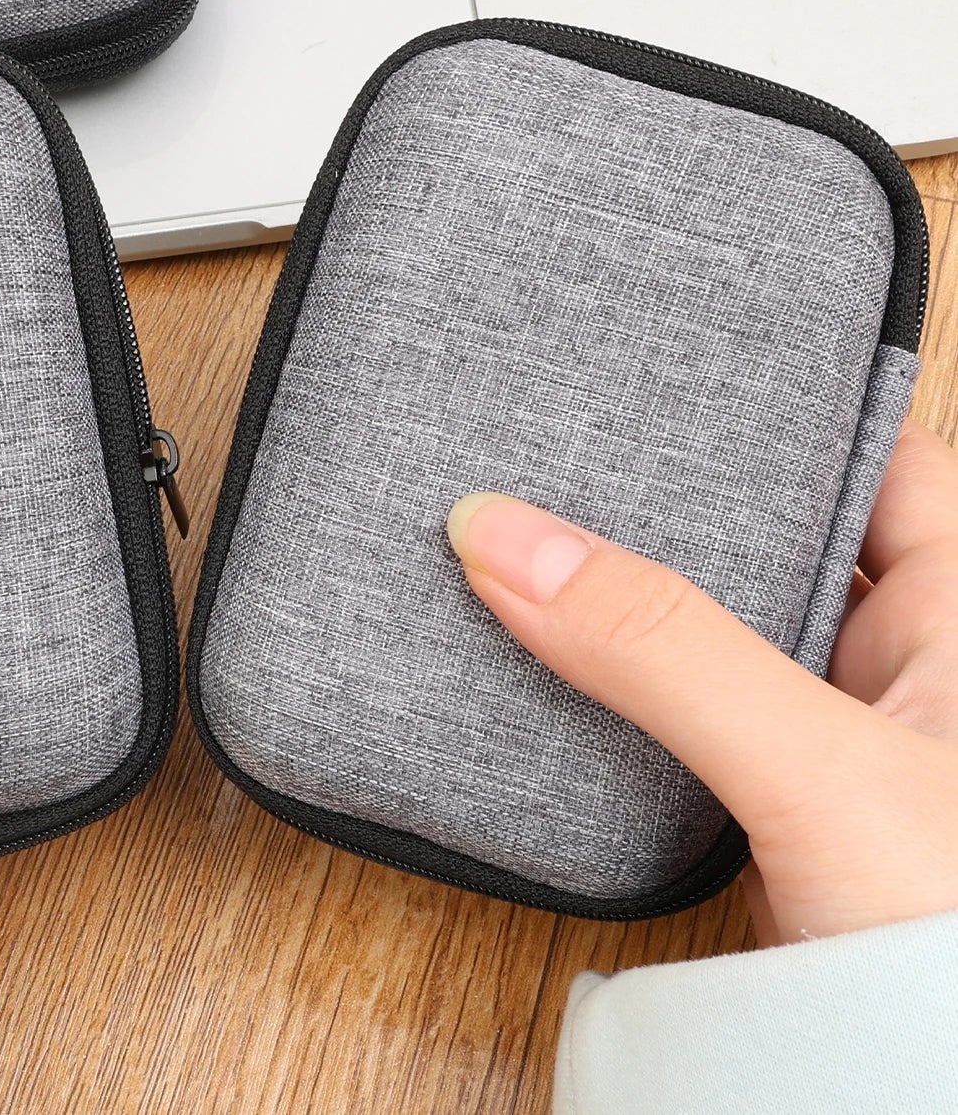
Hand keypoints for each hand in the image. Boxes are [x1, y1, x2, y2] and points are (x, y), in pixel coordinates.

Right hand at [447, 421, 957, 944]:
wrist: (915, 1108)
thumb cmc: (951, 952)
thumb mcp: (820, 769)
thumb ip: (664, 649)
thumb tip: (505, 537)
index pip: (878, 459)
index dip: (781, 414)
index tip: (662, 376)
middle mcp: (909, 666)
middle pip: (776, 537)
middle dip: (675, 502)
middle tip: (564, 447)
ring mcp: (833, 740)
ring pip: (717, 630)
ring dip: (636, 600)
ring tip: (534, 530)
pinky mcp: (768, 807)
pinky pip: (682, 713)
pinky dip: (619, 686)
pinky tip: (550, 651)